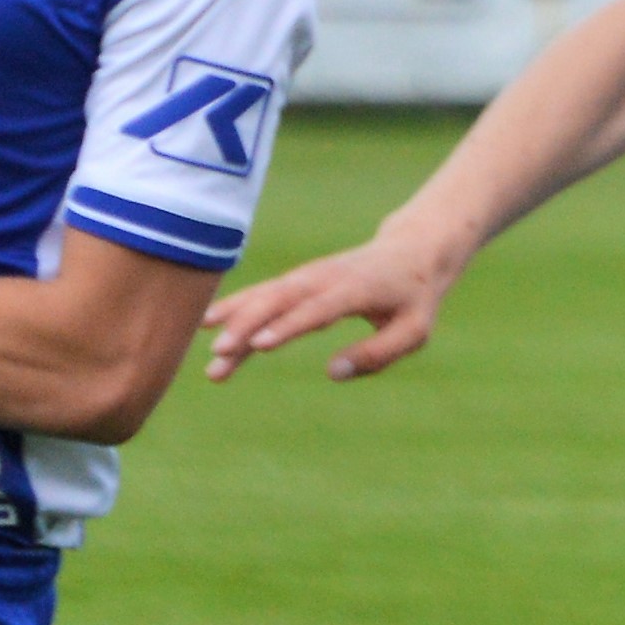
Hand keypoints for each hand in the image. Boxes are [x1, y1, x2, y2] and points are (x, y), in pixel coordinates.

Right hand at [200, 225, 456, 382]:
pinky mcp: (299, 281)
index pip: (317, 310)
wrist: (410, 252)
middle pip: (280, 300)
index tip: (259, 346)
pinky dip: (238, 308)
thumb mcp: (414, 331)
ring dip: (235, 321)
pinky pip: (264, 294)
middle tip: (220, 353)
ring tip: (210, 351)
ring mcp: (309, 276)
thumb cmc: (414, 297)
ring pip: (265, 297)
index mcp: (357, 289)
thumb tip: (333, 372)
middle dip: (248, 325)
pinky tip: (210, 324)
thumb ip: (378, 354)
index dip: (288, 327)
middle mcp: (326, 279)